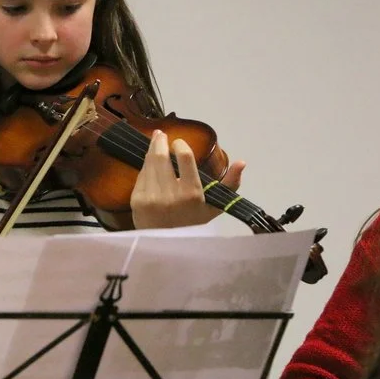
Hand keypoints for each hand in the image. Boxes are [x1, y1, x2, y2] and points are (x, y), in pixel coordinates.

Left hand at [130, 130, 244, 229]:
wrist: (166, 244)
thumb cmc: (193, 223)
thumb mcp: (215, 207)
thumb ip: (230, 185)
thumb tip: (242, 162)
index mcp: (192, 194)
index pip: (185, 158)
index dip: (180, 145)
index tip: (179, 142)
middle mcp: (170, 194)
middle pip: (162, 157)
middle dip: (160, 142)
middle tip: (161, 134)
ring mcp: (151, 197)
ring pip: (150, 164)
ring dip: (151, 149)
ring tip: (156, 141)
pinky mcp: (137, 200)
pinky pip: (141, 175)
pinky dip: (145, 166)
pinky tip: (149, 162)